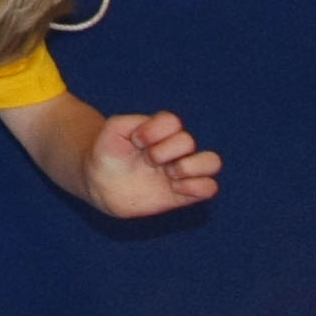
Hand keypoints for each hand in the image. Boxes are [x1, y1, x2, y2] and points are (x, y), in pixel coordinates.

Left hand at [78, 109, 221, 215]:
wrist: (102, 184)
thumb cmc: (108, 154)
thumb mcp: (111, 132)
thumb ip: (129, 122)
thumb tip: (152, 134)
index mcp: (160, 130)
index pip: (172, 121)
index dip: (153, 131)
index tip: (135, 141)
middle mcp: (175, 148)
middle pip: (188, 140)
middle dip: (164, 152)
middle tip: (147, 161)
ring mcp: (182, 170)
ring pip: (212, 161)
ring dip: (189, 167)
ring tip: (169, 174)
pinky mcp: (185, 193)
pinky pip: (210, 188)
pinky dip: (196, 187)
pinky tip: (174, 188)